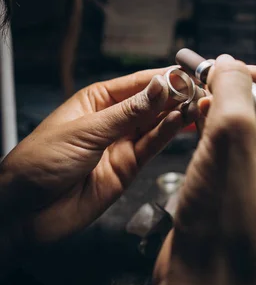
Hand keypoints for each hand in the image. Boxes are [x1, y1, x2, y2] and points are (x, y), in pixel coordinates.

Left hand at [0, 68, 198, 251]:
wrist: (25, 211)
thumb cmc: (41, 161)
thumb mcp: (86, 130)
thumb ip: (128, 112)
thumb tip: (160, 86)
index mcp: (98, 100)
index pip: (138, 83)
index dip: (164, 77)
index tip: (187, 73)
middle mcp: (113, 120)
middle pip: (152, 103)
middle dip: (175, 95)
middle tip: (200, 88)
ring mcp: (122, 144)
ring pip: (156, 124)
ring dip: (177, 114)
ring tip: (198, 103)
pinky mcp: (128, 168)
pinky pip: (152, 147)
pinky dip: (168, 134)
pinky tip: (181, 122)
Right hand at [151, 56, 255, 284]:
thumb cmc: (223, 225)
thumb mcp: (231, 143)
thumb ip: (235, 92)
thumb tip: (229, 63)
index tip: (224, 70)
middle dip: (232, 92)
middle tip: (201, 88)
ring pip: (243, 128)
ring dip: (217, 111)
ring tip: (192, 107)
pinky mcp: (237, 191)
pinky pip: (228, 149)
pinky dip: (210, 133)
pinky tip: (190, 129)